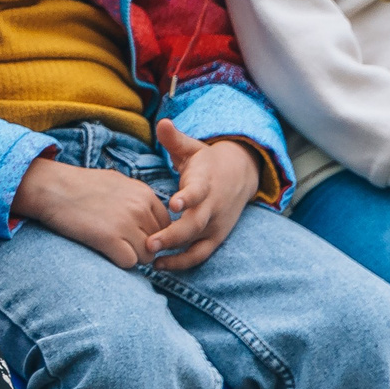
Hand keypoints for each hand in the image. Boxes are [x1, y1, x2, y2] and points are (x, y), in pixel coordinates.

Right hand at [11, 155, 171, 269]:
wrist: (51, 187)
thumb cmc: (80, 186)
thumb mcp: (117, 183)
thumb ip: (138, 200)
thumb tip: (151, 219)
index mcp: (144, 193)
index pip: (166, 226)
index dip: (151, 234)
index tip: (134, 235)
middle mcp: (139, 207)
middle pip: (158, 243)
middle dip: (142, 247)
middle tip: (121, 243)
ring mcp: (126, 223)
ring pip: (147, 256)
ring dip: (132, 256)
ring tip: (112, 247)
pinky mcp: (109, 238)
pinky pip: (129, 262)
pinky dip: (119, 261)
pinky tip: (104, 250)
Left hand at [144, 121, 261, 270]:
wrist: (240, 176)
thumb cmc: (205, 162)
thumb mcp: (192, 147)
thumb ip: (175, 139)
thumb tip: (162, 122)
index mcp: (206, 183)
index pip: (198, 191)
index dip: (187, 197)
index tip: (173, 204)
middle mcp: (213, 206)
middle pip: (195, 225)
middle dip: (173, 235)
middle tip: (149, 243)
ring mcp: (216, 225)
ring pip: (198, 244)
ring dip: (176, 254)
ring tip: (151, 261)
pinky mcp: (215, 238)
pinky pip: (200, 255)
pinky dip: (182, 263)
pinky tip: (159, 266)